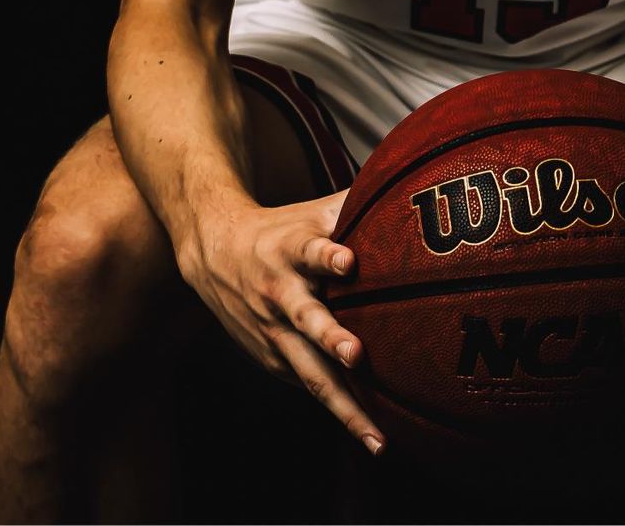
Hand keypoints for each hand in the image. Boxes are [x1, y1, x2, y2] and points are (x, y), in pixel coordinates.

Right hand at [176, 188, 383, 453]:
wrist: (214, 252)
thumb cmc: (283, 231)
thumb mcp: (312, 212)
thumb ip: (355, 204)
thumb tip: (410, 187)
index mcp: (291, 251)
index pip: (309, 249)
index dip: (328, 254)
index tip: (347, 260)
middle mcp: (280, 294)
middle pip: (307, 319)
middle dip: (332, 339)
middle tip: (358, 355)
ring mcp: (274, 333)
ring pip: (310, 372)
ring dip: (343, 404)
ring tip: (376, 436)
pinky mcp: (273, 360)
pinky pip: (309, 386)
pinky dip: (337, 410)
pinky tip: (370, 433)